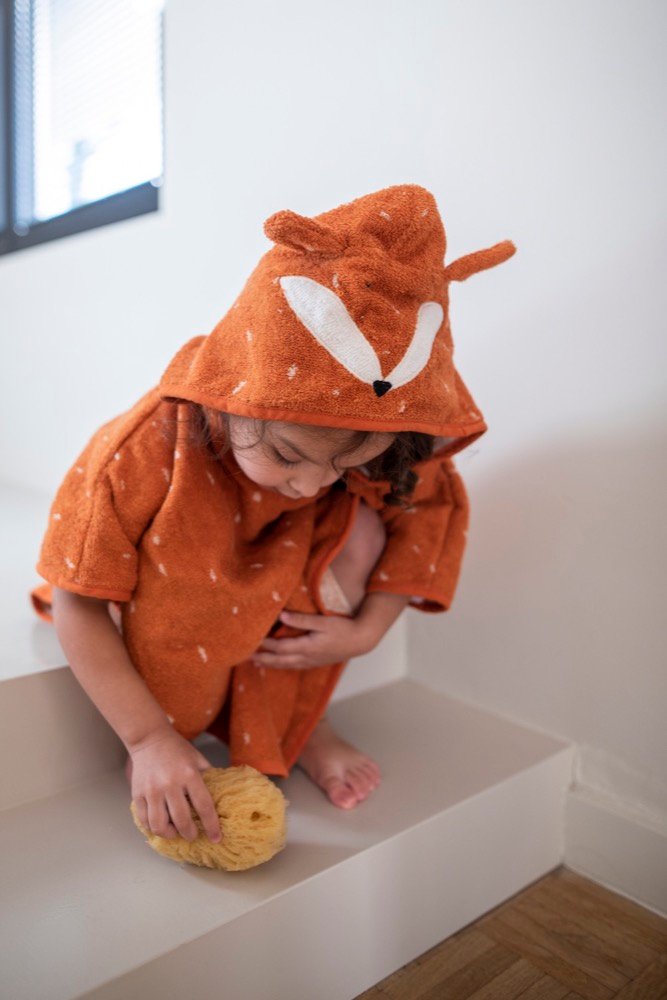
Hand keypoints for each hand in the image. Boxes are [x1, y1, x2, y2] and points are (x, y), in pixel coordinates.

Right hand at [128, 728, 221, 842]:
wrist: (150, 738)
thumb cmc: (177, 749)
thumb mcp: (198, 759)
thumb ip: (208, 777)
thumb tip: (222, 797)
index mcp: (189, 774)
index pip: (204, 806)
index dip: (211, 825)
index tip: (217, 838)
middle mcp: (170, 784)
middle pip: (181, 820)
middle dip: (190, 834)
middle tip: (193, 835)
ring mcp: (152, 790)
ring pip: (159, 825)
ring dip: (170, 834)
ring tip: (175, 832)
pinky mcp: (137, 794)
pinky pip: (144, 820)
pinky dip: (152, 828)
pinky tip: (160, 825)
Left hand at [251, 610, 373, 669]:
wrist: (361, 641)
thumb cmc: (344, 628)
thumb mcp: (323, 621)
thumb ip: (302, 620)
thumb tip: (282, 615)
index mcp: (306, 647)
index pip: (279, 647)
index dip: (264, 644)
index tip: (250, 640)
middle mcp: (306, 657)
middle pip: (279, 660)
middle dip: (262, 658)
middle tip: (245, 657)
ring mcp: (311, 661)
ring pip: (286, 665)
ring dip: (271, 664)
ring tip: (257, 662)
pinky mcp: (316, 662)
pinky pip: (295, 666)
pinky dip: (283, 665)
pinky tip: (280, 664)